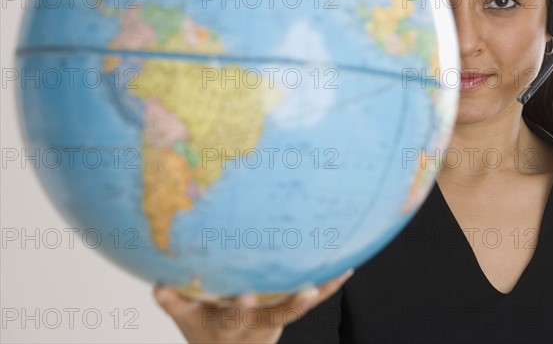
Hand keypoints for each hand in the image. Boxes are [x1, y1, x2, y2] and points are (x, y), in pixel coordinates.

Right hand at [153, 269, 353, 343]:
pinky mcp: (289, 311)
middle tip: (306, 289)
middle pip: (276, 316)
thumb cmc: (206, 332)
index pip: (235, 318)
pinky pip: (314, 299)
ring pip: (300, 308)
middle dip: (290, 303)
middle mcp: (259, 324)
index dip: (238, 308)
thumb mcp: (187, 320)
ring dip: (319, 293)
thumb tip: (158, 284)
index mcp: (232, 325)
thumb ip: (174, 302)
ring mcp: (277, 320)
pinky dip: (330, 286)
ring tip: (339, 273)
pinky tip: (347, 269)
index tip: (243, 295)